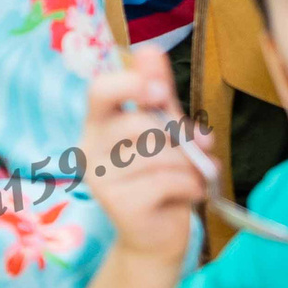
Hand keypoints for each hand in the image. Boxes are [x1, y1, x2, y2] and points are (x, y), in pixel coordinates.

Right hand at [79, 47, 203, 267]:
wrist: (157, 237)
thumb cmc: (162, 178)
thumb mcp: (164, 131)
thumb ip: (156, 94)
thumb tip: (148, 50)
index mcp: (98, 123)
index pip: (99, 90)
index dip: (131, 84)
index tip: (160, 93)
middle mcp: (90, 149)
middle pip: (137, 123)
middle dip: (178, 136)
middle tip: (197, 148)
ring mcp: (100, 179)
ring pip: (159, 155)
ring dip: (190, 166)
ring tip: (193, 177)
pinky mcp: (118, 205)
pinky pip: (168, 181)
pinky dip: (191, 187)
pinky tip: (190, 195)